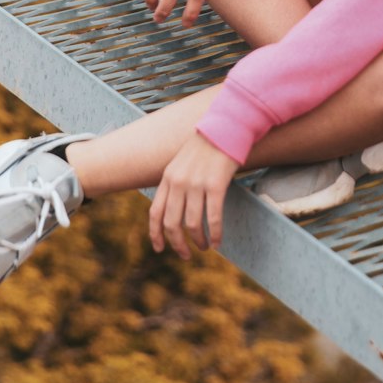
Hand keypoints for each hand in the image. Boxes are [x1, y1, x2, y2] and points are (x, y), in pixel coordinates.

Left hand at [149, 132, 239, 257]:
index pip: (156, 212)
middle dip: (178, 244)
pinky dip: (215, 233)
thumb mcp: (182, 162)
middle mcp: (179, 182)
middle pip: (172, 223)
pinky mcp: (216, 185)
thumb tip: (173, 208)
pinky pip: (213, 217)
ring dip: (198, 240)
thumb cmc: (206, 146)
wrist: (226, 127)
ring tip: (205, 247)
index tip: (160, 248)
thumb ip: (175, 183)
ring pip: (193, 223)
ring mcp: (196, 184)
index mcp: (168, 178)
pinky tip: (218, 241)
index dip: (156, 234)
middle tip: (186, 255)